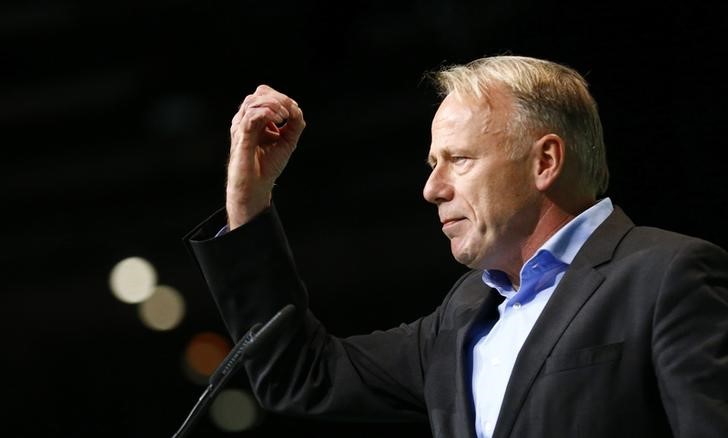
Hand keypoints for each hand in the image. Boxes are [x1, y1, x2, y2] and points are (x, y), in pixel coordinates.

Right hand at [226, 85, 304, 228]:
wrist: (256, 186)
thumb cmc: (268, 165)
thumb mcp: (288, 141)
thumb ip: (295, 125)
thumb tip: (296, 109)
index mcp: (256, 119)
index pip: (265, 95)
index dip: (282, 98)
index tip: (295, 112)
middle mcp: (246, 120)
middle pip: (259, 93)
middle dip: (278, 98)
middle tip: (290, 113)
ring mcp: (241, 126)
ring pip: (253, 101)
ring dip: (273, 104)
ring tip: (285, 117)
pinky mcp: (240, 135)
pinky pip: (251, 115)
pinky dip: (267, 113)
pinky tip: (279, 120)